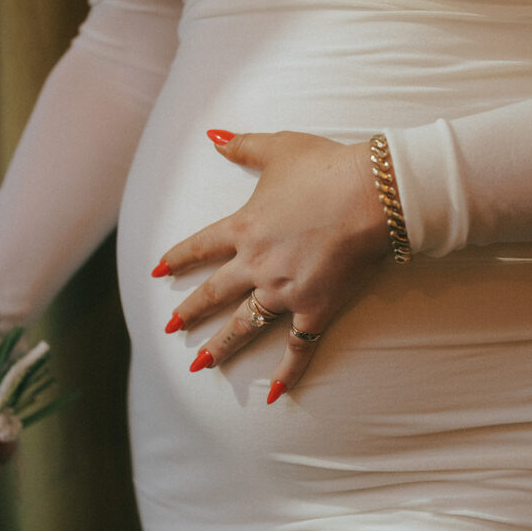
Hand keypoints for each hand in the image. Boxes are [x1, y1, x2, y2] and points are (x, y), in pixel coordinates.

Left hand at [154, 130, 389, 401]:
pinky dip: (287, 373)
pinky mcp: (315, 309)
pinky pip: (298, 348)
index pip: (199, 247)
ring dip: (221, 347)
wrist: (372, 195)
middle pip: (214, 293)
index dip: (176, 259)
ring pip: (244, 326)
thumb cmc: (327, 166)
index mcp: (243, 228)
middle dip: (189, 312)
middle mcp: (256, 264)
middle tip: (171, 329)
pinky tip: (274, 395)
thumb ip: (242, 145)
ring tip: (200, 366)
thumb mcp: (279, 148)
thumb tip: (212, 136)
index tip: (158, 272)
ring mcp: (283, 291)